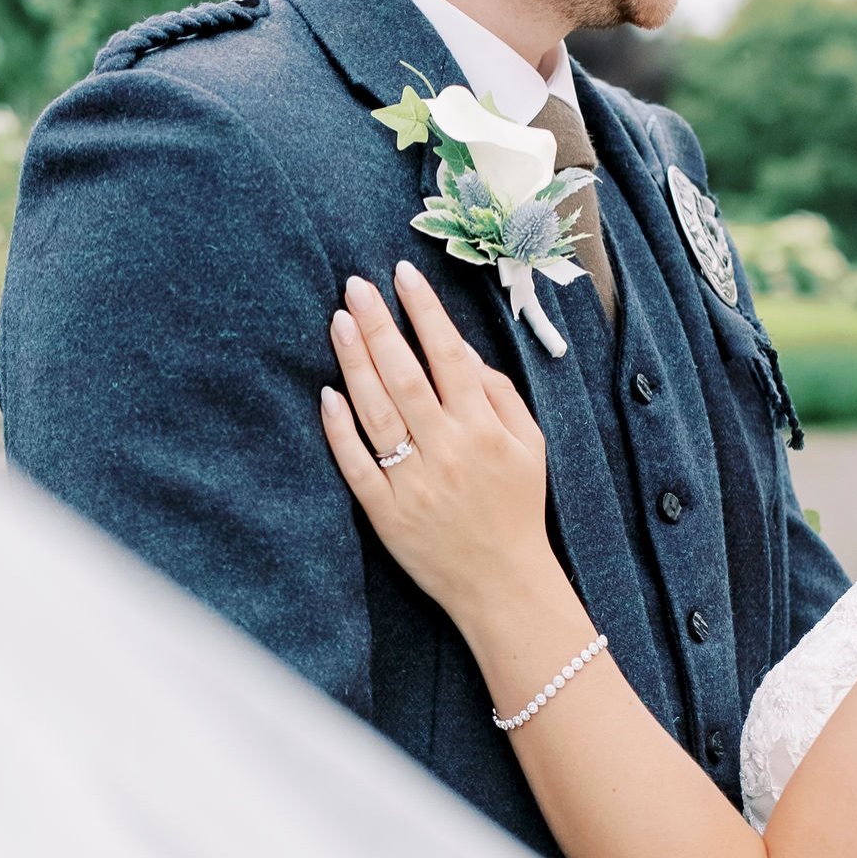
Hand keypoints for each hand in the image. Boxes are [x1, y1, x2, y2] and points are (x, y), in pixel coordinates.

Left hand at [321, 262, 552, 621]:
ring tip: (339, 321)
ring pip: (376, 413)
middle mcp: (447, 450)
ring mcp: (413, 482)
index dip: (424, 311)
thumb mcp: (530, 446)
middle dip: (380, 325)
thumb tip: (458, 349)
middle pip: (405, 376)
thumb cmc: (517, 508)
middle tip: (356, 286)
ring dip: (355, 363)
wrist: (503, 583)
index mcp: (483, 429)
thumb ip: (498, 394)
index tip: (402, 274)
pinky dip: (340, 429)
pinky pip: (357, 464)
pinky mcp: (386, 513)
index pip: (449, 355)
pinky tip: (327, 393)